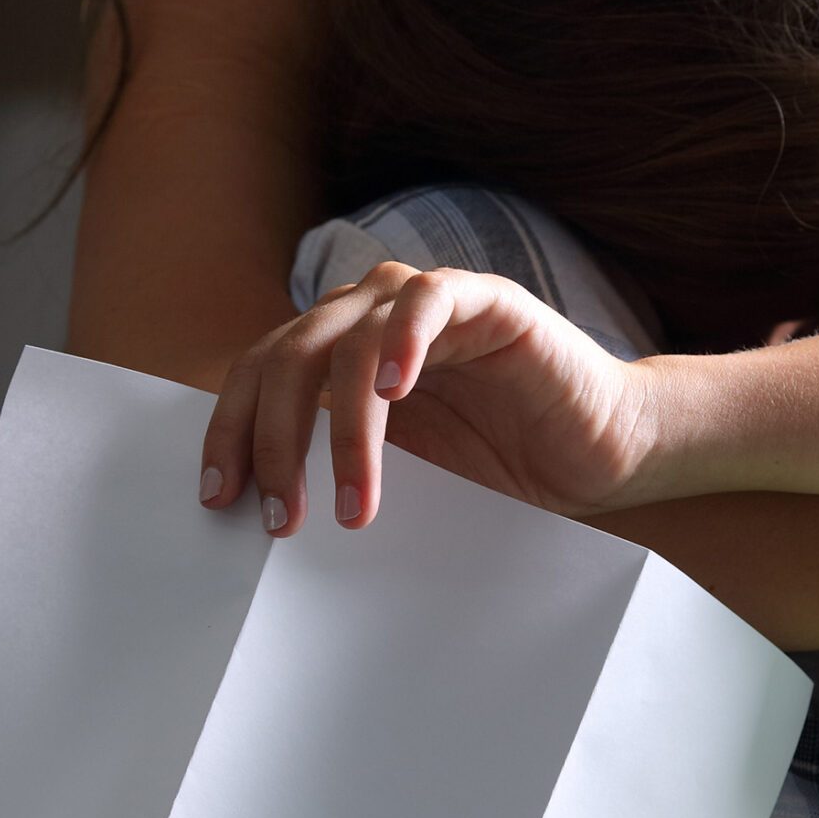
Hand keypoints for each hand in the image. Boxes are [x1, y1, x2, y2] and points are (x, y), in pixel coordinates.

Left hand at [199, 261, 659, 531]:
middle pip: (287, 356)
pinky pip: (430, 302)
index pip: (259, 372)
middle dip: (273, 440)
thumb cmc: (504, 463)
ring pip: (347, 341)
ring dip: (343, 431)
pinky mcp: (489, 301)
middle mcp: (373, 317)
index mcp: (341, 352)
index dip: (231, 429)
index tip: (218, 497)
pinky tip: (395, 391)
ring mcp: (428, 303)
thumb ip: (336, 462)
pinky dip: (403, 341)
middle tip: (280, 516)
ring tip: (354, 505)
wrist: (600, 453)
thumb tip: (258, 508)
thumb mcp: (399, 472)